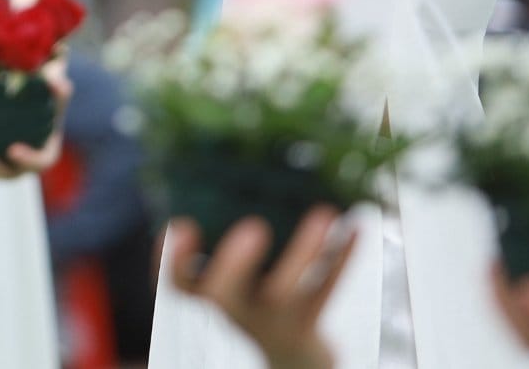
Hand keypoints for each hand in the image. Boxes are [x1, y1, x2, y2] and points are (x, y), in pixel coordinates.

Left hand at [0, 60, 72, 177]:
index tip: (13, 149)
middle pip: (9, 173)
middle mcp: (25, 163)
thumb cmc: (46, 100)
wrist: (32, 104)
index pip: (40, 162)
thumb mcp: (55, 94)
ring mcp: (7, 163)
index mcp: (45, 152)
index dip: (28, 160)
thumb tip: (58, 82)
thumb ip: (58, 90)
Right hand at [165, 208, 353, 368]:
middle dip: (235, 263)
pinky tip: (355, 228)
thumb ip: (233, 247)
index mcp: (216, 298)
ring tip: (323, 214)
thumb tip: (248, 177)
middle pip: (226, 295)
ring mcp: (275, 322)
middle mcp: (240, 313)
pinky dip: (343, 257)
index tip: (182, 224)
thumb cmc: (261, 307)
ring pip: (286, 292)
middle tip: (253, 227)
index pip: (182, 285)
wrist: (294, 362)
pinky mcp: (311, 324)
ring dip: (306, 251)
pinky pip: (328, 289)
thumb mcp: (240, 283)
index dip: (173, 259)